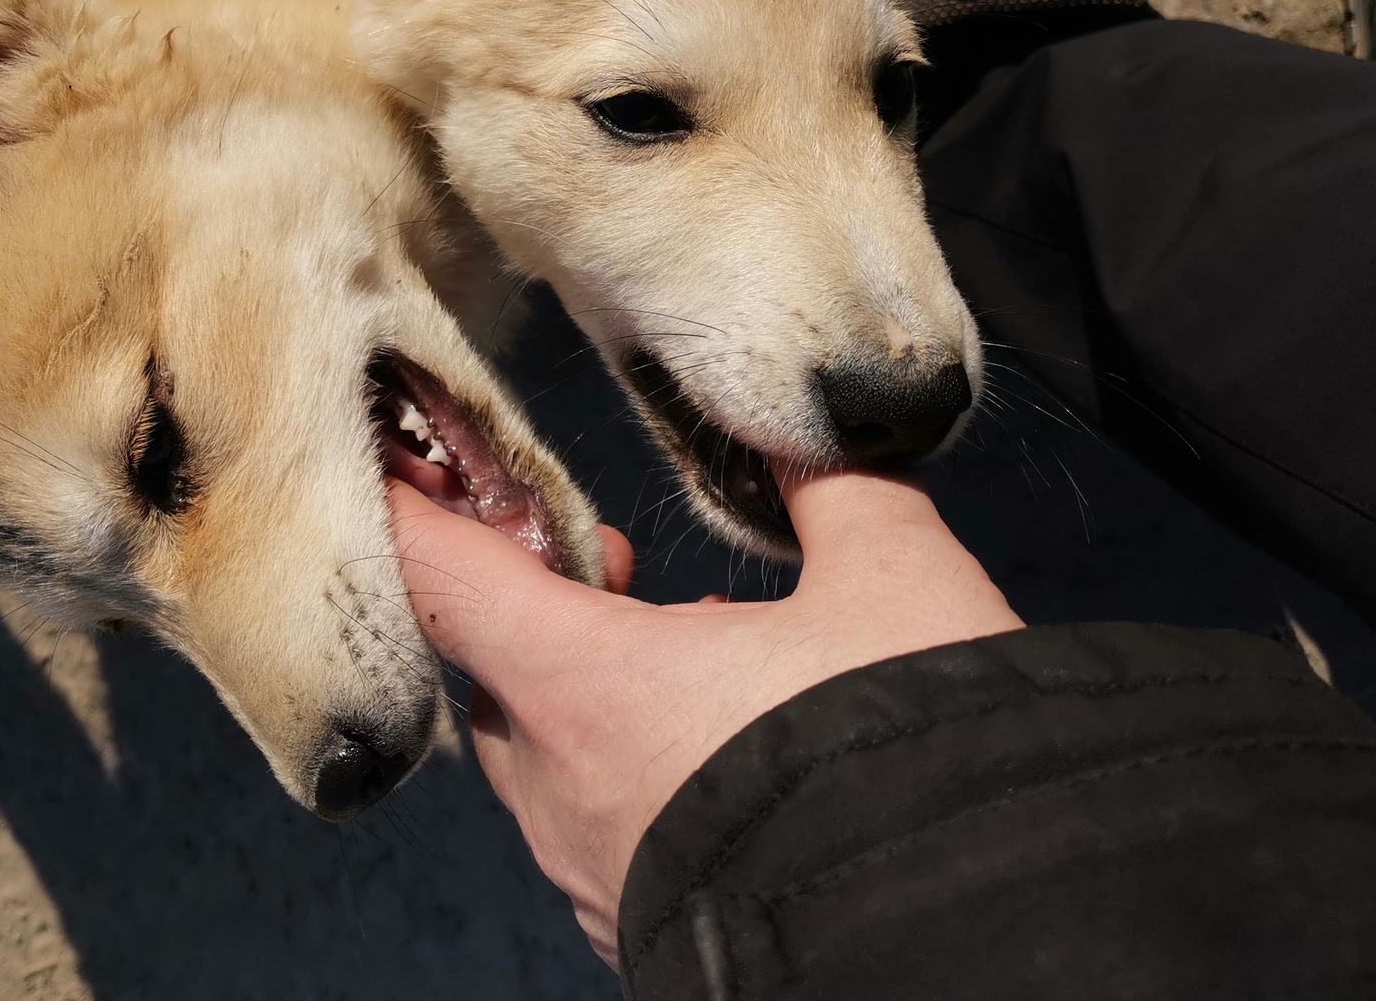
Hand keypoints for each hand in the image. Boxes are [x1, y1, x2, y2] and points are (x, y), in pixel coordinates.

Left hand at [389, 470, 1021, 968]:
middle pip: (489, 666)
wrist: (971, 947)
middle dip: (531, 600)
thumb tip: (812, 429)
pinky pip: (596, 825)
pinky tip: (715, 747)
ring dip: (584, 686)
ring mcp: (591, 870)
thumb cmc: (910, 763)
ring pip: (542, 753)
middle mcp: (562, 787)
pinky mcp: (633, 923)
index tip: (403, 466)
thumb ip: (832, 486)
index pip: (441, 578)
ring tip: (683, 645)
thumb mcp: (895, 581)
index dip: (416, 512)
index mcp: (586, 685)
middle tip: (602, 556)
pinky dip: (625, 766)